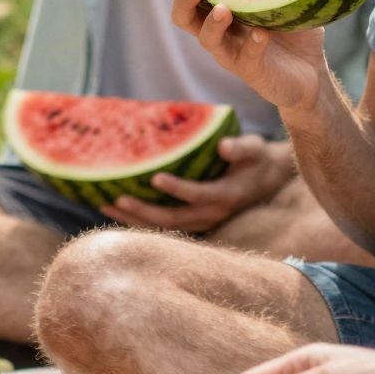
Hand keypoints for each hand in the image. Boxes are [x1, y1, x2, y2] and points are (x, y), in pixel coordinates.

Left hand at [103, 134, 295, 232]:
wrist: (268, 180)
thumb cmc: (257, 159)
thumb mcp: (255, 149)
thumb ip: (241, 147)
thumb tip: (224, 146)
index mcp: (226, 196)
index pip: (199, 195)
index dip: (178, 189)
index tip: (155, 177)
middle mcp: (212, 214)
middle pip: (173, 219)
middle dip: (144, 211)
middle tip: (118, 198)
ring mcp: (201, 222)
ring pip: (164, 227)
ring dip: (135, 219)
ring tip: (106, 204)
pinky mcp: (193, 223)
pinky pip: (163, 226)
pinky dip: (139, 221)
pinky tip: (115, 210)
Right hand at [157, 0, 327, 118]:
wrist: (312, 71)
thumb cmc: (294, 27)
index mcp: (218, 6)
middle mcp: (218, 28)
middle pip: (184, 16)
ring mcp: (232, 50)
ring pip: (207, 39)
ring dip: (212, 23)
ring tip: (223, 10)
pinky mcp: (251, 69)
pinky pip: (246, 56)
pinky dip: (252, 44)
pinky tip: (261, 34)